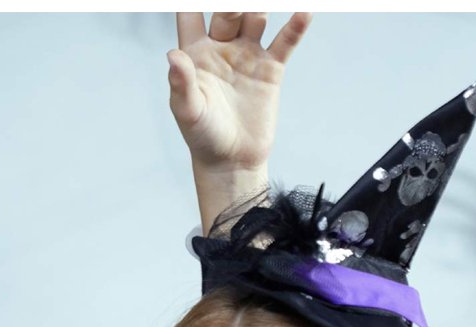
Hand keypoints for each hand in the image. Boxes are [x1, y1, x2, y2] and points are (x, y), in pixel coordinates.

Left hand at [169, 13, 310, 230]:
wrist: (231, 161)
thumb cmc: (203, 137)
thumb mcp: (188, 111)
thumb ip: (181, 83)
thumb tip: (172, 56)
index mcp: (196, 54)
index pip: (190, 15)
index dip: (191, 2)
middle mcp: (222, 48)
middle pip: (228, 11)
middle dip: (232, 4)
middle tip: (235, 5)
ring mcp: (247, 56)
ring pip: (256, 17)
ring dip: (259, 7)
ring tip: (260, 7)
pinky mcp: (271, 69)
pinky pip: (285, 42)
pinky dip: (295, 26)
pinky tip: (303, 12)